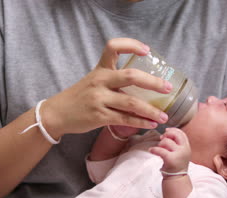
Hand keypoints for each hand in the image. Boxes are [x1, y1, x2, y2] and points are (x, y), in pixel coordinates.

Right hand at [42, 38, 170, 137]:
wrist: (58, 113)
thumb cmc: (80, 97)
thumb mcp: (94, 81)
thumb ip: (115, 81)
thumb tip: (145, 87)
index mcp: (100, 69)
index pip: (113, 47)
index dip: (131, 45)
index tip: (147, 50)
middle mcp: (100, 81)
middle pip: (131, 76)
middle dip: (153, 83)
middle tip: (168, 88)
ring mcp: (99, 99)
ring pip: (131, 102)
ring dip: (151, 110)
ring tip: (164, 116)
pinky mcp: (99, 116)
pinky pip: (124, 119)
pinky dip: (140, 122)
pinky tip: (150, 124)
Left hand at [149, 128, 190, 172]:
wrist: (176, 178)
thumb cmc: (176, 164)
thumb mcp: (180, 152)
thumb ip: (176, 143)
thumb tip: (167, 131)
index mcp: (187, 147)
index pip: (181, 133)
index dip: (173, 130)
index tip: (166, 131)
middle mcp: (184, 149)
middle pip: (175, 134)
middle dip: (166, 135)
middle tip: (161, 139)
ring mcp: (179, 154)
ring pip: (166, 142)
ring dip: (160, 144)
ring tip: (159, 149)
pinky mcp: (171, 159)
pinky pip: (160, 150)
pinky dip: (154, 149)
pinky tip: (151, 150)